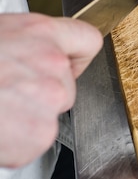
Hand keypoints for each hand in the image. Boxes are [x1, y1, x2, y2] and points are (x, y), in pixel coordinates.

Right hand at [0, 13, 102, 167]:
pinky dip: (15, 146)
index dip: (76, 58)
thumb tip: (29, 57)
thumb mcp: (0, 34)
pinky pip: (34, 144)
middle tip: (5, 96)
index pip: (87, 41)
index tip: (66, 66)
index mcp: (42, 32)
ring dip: (26, 122)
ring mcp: (50, 97)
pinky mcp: (40, 132)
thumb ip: (26, 44)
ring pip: (49, 117)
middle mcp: (53, 62)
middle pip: (66, 87)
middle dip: (40, 97)